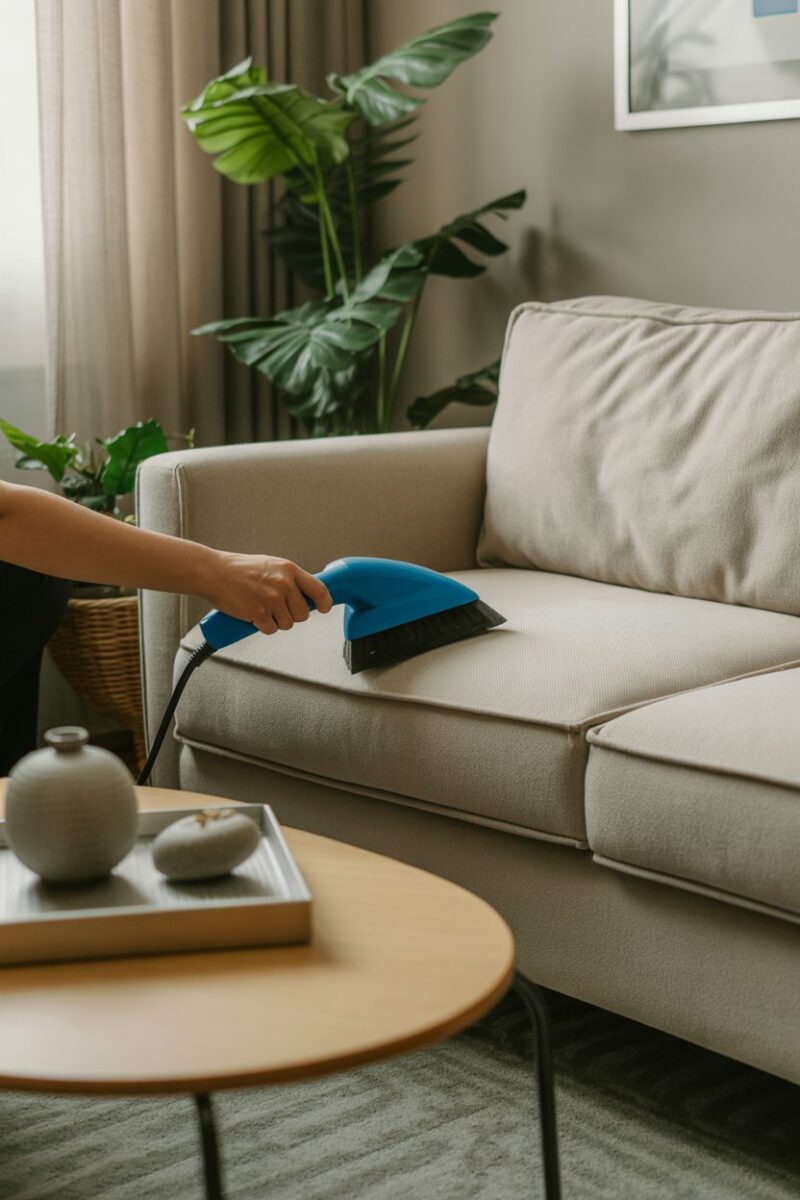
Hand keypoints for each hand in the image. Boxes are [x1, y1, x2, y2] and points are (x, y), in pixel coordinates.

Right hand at [204, 553, 332, 633]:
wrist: (214, 573)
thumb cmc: (239, 569)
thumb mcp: (271, 565)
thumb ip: (289, 578)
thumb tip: (305, 594)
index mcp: (289, 570)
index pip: (319, 589)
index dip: (324, 602)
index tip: (324, 608)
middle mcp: (284, 584)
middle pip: (303, 614)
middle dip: (292, 615)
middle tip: (277, 609)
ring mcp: (272, 599)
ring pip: (287, 624)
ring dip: (276, 622)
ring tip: (262, 608)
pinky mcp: (259, 613)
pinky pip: (271, 630)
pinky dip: (263, 627)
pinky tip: (253, 614)